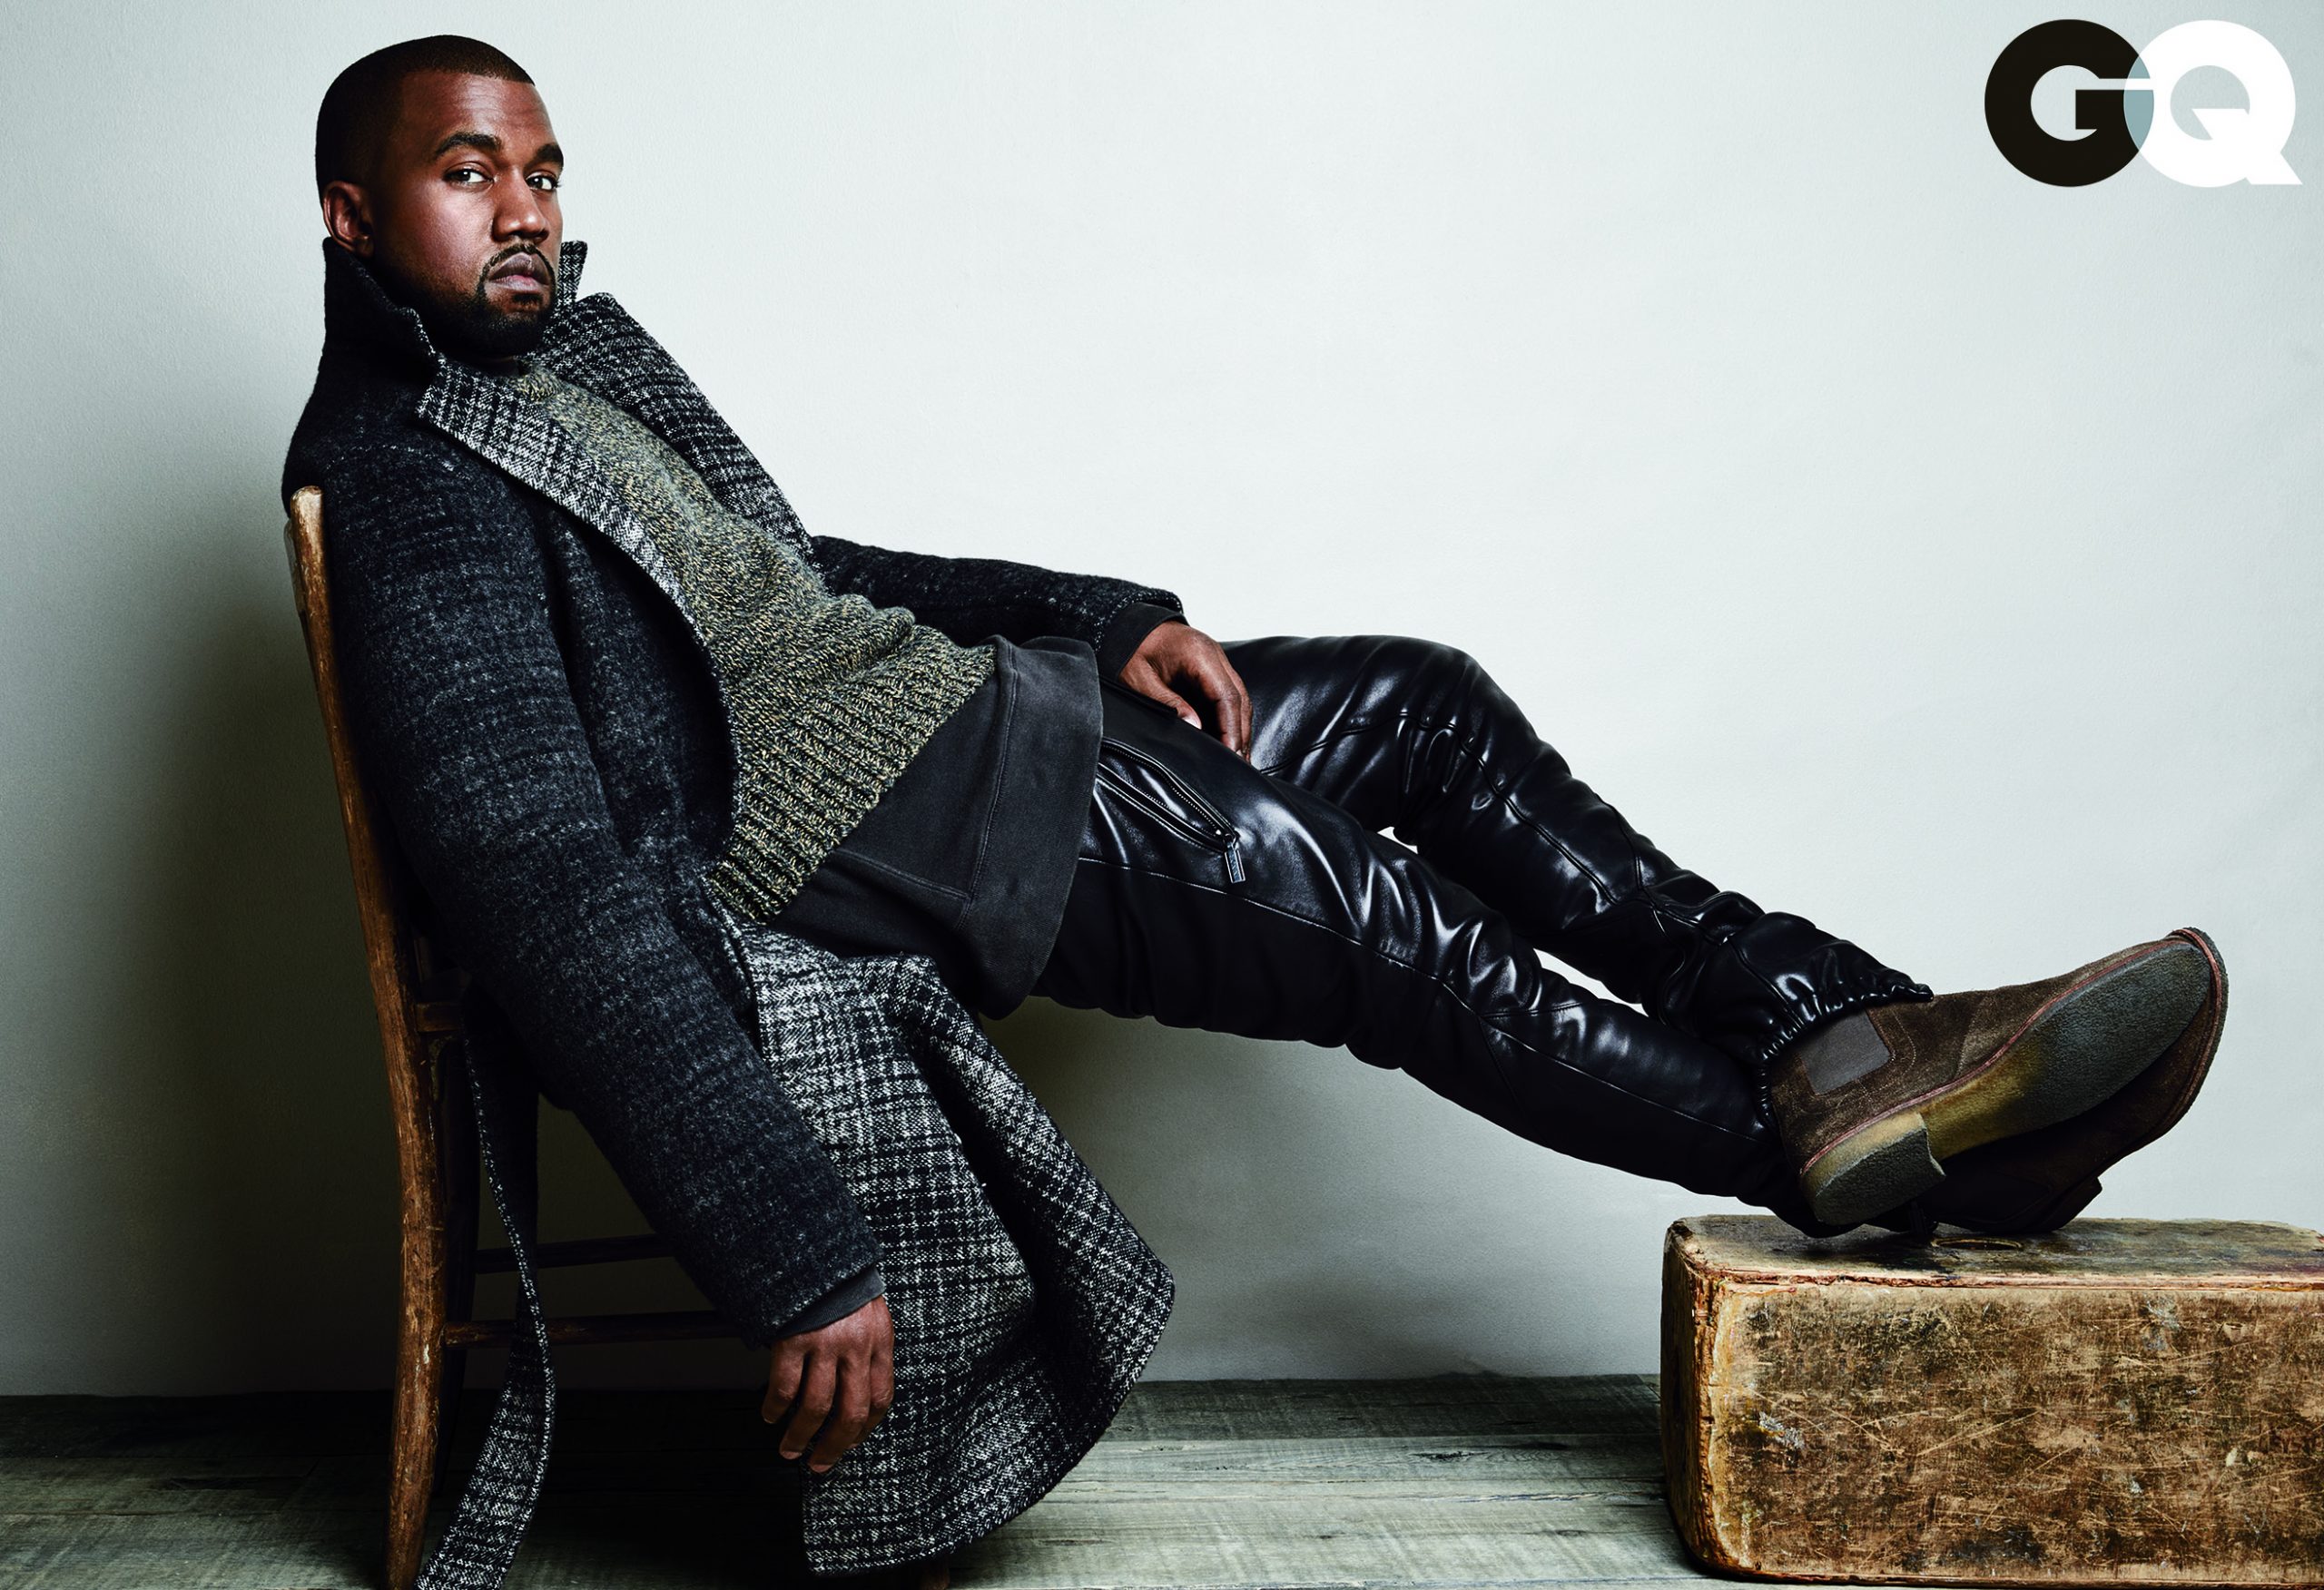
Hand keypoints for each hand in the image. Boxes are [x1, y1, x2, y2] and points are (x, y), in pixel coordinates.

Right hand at [762, 1294, 893, 1472]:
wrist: (816, 1246)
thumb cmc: (841, 1279)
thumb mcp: (868, 1311)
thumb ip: (867, 1347)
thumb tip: (854, 1387)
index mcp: (880, 1341)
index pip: (881, 1398)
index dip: (866, 1428)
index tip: (852, 1443)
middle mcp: (857, 1346)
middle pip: (851, 1412)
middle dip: (835, 1446)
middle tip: (820, 1464)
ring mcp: (826, 1343)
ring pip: (816, 1407)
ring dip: (801, 1435)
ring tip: (790, 1449)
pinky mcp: (795, 1338)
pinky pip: (784, 1386)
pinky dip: (776, 1407)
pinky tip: (771, 1415)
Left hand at [1119, 620, 1253, 758]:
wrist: (1130, 626)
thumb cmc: (1133, 650)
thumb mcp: (1141, 679)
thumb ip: (1168, 703)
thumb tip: (1195, 727)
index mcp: (1199, 655)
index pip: (1226, 696)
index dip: (1231, 728)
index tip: (1230, 753)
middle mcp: (1215, 656)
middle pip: (1239, 699)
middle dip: (1240, 732)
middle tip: (1239, 763)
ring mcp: (1217, 661)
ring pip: (1239, 698)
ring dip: (1239, 727)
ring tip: (1238, 757)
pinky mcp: (1213, 669)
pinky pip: (1229, 695)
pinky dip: (1231, 717)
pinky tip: (1228, 737)